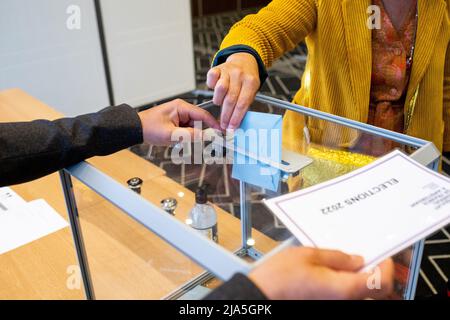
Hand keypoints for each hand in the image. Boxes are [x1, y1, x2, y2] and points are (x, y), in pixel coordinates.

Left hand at [138, 99, 219, 145]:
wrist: (135, 129)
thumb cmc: (149, 127)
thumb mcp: (170, 134)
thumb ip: (189, 135)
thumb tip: (205, 136)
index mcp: (181, 107)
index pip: (203, 114)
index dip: (213, 124)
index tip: (221, 132)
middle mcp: (182, 109)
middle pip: (199, 123)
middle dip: (197, 134)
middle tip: (191, 143)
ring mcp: (179, 116)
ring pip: (193, 128)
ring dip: (189, 137)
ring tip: (178, 142)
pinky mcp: (177, 122)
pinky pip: (187, 130)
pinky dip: (184, 137)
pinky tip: (176, 141)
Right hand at [207, 52, 259, 129]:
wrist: (244, 61)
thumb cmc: (247, 80)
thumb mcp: (252, 91)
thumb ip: (245, 105)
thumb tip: (235, 123)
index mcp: (251, 82)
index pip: (243, 104)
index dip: (236, 118)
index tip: (232, 127)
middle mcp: (240, 75)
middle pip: (231, 99)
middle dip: (226, 115)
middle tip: (224, 124)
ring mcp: (228, 70)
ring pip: (220, 89)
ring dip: (218, 100)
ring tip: (219, 104)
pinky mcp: (218, 68)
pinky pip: (211, 78)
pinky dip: (211, 86)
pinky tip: (215, 91)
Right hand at [249, 247, 393, 299]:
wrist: (261, 295)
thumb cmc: (279, 278)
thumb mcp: (309, 255)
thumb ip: (337, 257)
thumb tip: (356, 260)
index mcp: (344, 290)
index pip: (381, 283)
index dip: (386, 267)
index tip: (382, 256)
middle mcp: (343, 303)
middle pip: (376, 294)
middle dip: (377, 275)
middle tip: (370, 259)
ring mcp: (334, 305)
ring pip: (361, 296)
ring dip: (363, 281)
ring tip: (351, 265)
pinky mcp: (325, 304)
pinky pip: (346, 297)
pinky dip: (348, 285)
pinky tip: (336, 273)